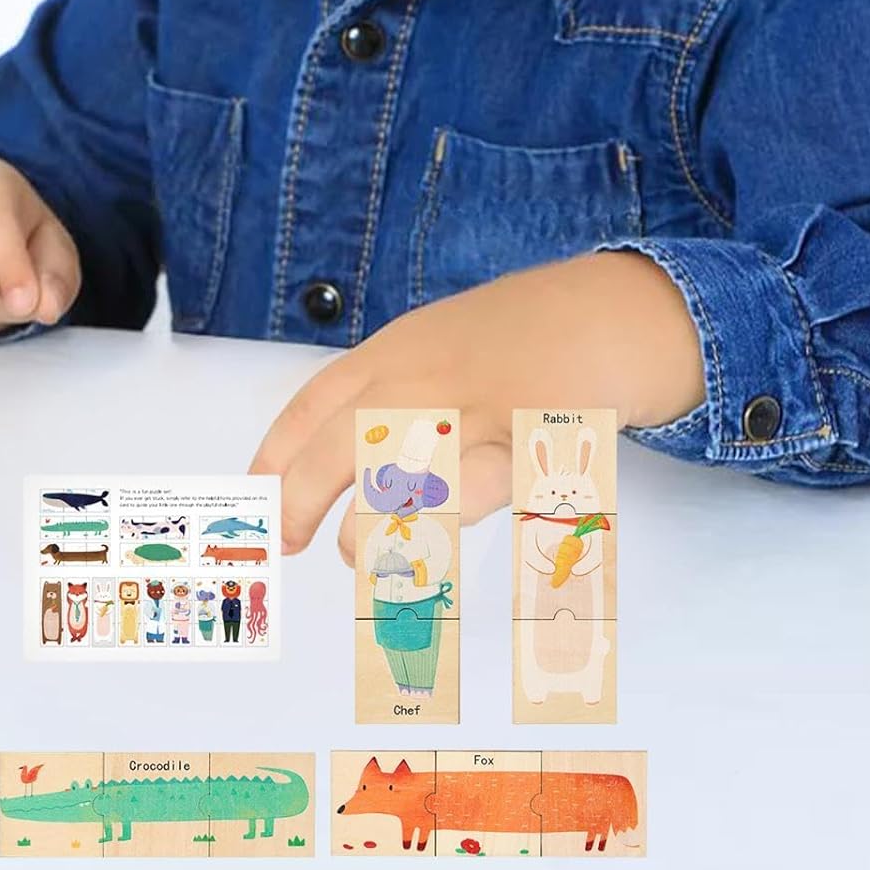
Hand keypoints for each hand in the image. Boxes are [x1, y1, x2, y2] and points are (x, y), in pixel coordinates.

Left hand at [250, 253, 702, 561]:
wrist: (614, 313)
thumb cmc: (518, 339)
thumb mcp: (433, 342)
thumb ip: (380, 392)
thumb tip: (322, 466)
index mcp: (394, 353)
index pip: (312, 406)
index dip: (274, 458)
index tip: (255, 499)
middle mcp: (427, 382)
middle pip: (342, 444)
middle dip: (301, 500)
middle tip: (287, 540)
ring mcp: (478, 417)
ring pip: (406, 480)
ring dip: (371, 530)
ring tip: (358, 555)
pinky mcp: (529, 453)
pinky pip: (480, 506)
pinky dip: (449, 537)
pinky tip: (431, 557)